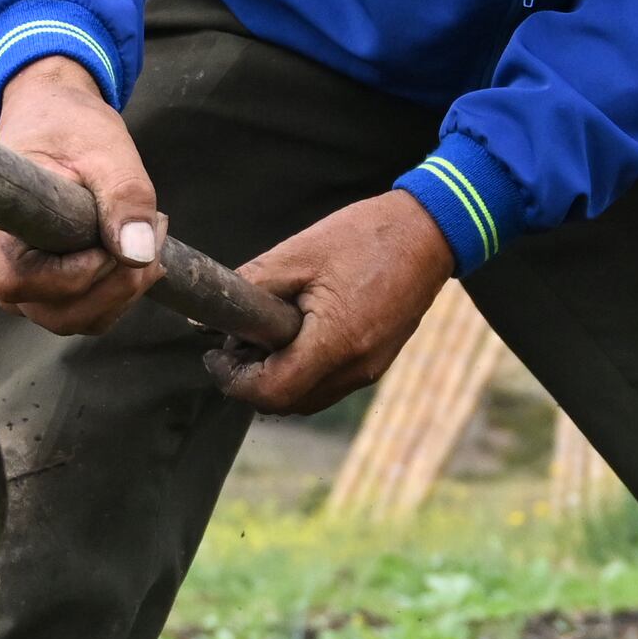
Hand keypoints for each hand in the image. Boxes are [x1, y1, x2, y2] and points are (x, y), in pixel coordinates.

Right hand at [0, 59, 165, 335]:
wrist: (51, 114)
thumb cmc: (69, 125)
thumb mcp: (106, 150)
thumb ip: (124, 196)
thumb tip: (138, 253)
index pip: (24, 281)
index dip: (78, 274)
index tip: (113, 234)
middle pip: (53, 312)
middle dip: (115, 287)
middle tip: (153, 236)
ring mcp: (14, 276)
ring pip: (70, 317)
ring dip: (120, 291)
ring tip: (148, 237)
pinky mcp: (39, 282)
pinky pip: (77, 309)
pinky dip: (114, 291)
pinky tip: (134, 252)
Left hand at [211, 192, 460, 413]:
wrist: (428, 234)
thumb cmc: (364, 237)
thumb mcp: (297, 254)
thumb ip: (251, 286)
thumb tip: (209, 314)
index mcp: (335, 341)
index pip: (273, 392)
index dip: (235, 381)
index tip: (217, 356)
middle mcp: (356, 367)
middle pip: (288, 404)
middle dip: (253, 383)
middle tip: (235, 346)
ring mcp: (370, 369)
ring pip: (308, 399)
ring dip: (278, 381)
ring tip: (263, 339)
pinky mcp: (377, 363)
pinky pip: (329, 385)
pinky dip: (303, 373)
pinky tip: (295, 337)